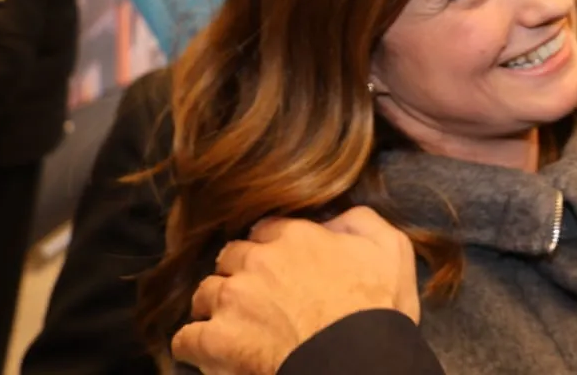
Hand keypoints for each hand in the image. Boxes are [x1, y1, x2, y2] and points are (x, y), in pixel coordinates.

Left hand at [171, 207, 417, 374]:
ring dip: (215, 307)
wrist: (356, 362)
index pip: (265, 230)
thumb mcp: (390, 248)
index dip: (270, 247)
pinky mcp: (216, 342)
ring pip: (204, 294)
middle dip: (238, 274)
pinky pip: (186, 340)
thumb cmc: (378, 310)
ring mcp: (232, 301)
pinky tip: (212, 354)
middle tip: (256, 297)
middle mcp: (257, 261)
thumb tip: (337, 217)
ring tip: (232, 326)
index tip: (279, 265)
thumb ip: (361, 221)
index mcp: (296, 237)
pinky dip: (196, 347)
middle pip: (229, 258)